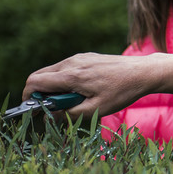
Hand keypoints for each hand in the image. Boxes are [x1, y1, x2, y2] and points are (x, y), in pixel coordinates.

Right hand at [22, 52, 172, 118]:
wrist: (143, 72)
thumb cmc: (122, 91)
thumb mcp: (96, 109)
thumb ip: (70, 114)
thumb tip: (50, 116)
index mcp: (72, 75)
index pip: (35, 81)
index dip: (29, 97)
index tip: (33, 110)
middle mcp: (72, 62)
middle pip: (40, 75)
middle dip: (39, 93)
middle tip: (50, 109)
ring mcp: (79, 57)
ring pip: (53, 72)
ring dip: (53, 87)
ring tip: (70, 102)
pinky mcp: (86, 57)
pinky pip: (65, 68)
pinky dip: (63, 80)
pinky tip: (80, 92)